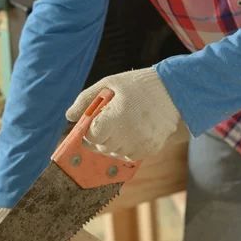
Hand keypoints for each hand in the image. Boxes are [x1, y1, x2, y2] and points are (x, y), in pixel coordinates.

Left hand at [66, 67, 188, 160]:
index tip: (93, 121)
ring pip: (114, 153)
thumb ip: (86, 100)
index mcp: (114, 119)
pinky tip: (130, 131)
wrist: (172, 90)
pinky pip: (129, 156)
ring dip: (111, 142)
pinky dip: (125, 147)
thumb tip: (69, 116)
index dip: (89, 129)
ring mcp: (140, 145)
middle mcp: (127, 136)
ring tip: (120, 123)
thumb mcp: (109, 84)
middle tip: (107, 120)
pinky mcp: (150, 150)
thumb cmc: (137, 85)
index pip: (91, 137)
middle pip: (101, 147)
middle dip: (99, 136)